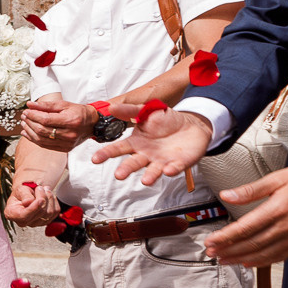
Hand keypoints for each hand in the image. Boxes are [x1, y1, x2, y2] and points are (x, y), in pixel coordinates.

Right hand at [4, 179, 57, 226]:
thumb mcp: (20, 189)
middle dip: (43, 197)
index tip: (40, 200)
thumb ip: (24, 195)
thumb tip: (29, 202)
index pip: (24, 216)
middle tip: (40, 187)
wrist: (28, 194)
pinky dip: (54, 201)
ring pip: (49, 213)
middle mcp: (24, 222)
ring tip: (45, 189)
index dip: (34, 209)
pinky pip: (56, 211)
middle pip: (39, 213)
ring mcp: (36, 223)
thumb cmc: (22, 192)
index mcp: (12, 214)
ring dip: (49, 197)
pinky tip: (48, 195)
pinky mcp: (46, 221)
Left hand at [19, 95, 94, 150]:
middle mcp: (69, 134)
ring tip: (24, 123)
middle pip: (42, 130)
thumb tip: (30, 105)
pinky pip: (45, 146)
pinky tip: (27, 133)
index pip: (46, 120)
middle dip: (30, 123)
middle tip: (24, 116)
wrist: (92, 124)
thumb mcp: (65, 105)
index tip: (26, 111)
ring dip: (30, 132)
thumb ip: (47, 105)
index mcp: (71, 121)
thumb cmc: (79, 112)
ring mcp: (67, 143)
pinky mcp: (65, 149)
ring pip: (42, 140)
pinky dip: (34, 140)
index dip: (33, 116)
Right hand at [93, 108, 211, 185]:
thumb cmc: (167, 120)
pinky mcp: (177, 164)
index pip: (118, 149)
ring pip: (152, 171)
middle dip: (126, 169)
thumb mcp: (146, 111)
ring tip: (145, 180)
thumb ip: (129, 110)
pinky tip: (168, 170)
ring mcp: (161, 161)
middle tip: (119, 175)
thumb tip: (111, 107)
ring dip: (149, 176)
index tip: (95, 159)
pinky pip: (174, 168)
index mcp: (136, 143)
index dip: (106, 154)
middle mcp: (146, 155)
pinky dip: (171, 170)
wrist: (192, 125)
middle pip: (133, 164)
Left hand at [201, 155, 287, 266]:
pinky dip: (263, 261)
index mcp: (278, 209)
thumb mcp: (276, 178)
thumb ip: (249, 190)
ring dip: (242, 259)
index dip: (226, 237)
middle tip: (212, 253)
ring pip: (265, 254)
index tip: (210, 241)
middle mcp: (287, 226)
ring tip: (225, 260)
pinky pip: (280, 256)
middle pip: (252, 244)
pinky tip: (250, 262)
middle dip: (229, 250)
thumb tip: (226, 195)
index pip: (245, 228)